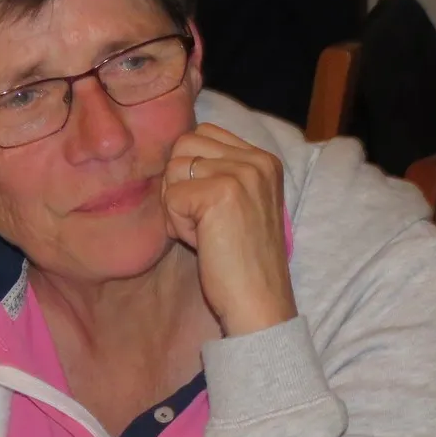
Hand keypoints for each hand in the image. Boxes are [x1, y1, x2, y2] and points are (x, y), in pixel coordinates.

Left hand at [162, 124, 295, 336]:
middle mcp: (257, 160)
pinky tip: (204, 244)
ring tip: (207, 234)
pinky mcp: (220, 194)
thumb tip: (175, 153)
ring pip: (174, 169)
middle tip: (206, 223)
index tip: (213, 209)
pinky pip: (171, 198)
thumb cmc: (244, 262)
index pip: (204, 134)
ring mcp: (241, 175)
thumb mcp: (241, 204)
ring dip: (179, 207)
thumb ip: (220, 172)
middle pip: (184, 145)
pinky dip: (178, 227)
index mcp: (265, 160)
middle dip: (182, 185)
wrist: (259, 302)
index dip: (193, 171)